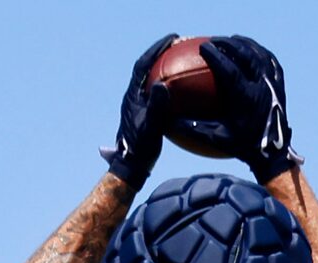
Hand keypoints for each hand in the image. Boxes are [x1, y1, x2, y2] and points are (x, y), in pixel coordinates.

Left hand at [102, 34, 179, 186]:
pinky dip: (171, 87)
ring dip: (166, 68)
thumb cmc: (140, 149)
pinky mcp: (144, 114)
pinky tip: (186, 91)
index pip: (143, 64)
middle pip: (147, 67)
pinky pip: (159, 94)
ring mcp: (138, 106)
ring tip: (182, 61)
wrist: (131, 167)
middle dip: (162, 53)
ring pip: (152, 79)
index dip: (157, 49)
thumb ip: (157, 107)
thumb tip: (163, 85)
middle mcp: (134, 97)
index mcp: (132, 95)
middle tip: (179, 44)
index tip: (172, 39)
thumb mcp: (151, 127)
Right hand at [195, 36, 298, 178]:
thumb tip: (170, 120)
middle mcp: (262, 87)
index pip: (229, 69)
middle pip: (245, 55)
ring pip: (259, 54)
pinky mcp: (280, 84)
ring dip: (244, 44)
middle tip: (214, 40)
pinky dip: (259, 51)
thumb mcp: (217, 139)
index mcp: (246, 98)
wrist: (273, 153)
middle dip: (228, 44)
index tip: (203, 47)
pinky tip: (250, 49)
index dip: (216, 55)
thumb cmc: (243, 147)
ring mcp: (273, 84)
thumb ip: (194, 129)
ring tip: (231, 40)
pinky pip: (270, 61)